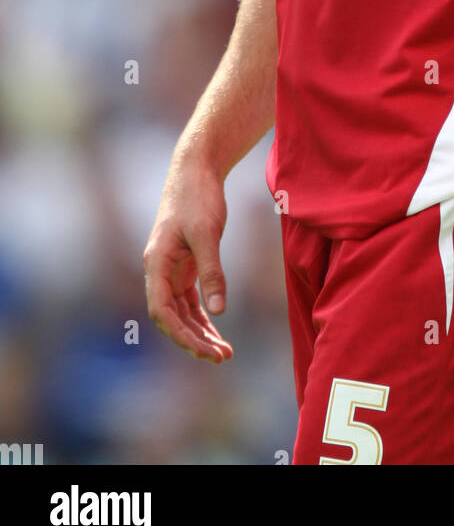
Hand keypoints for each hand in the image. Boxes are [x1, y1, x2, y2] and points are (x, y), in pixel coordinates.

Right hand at [144, 157, 233, 363]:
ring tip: (224, 352)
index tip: (204, 350)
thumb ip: (212, 271)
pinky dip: (204, 316)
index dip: (181, 335)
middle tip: (222, 357)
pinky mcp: (185, 264)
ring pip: (182, 311)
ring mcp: (171, 269)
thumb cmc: (198, 197)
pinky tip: (217, 331)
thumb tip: (219, 311)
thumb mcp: (207, 233)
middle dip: (194, 340)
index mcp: (156, 264)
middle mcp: (159, 270)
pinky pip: (191, 299)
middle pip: (172, 317)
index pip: (162, 311)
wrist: (196, 169)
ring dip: (200, 332)